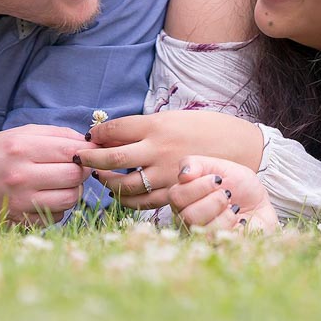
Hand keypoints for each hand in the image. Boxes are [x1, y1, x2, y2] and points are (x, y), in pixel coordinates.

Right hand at [0, 124, 93, 224]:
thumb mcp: (18, 134)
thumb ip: (54, 134)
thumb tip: (88, 141)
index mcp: (19, 148)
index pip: (71, 150)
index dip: (87, 151)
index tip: (89, 151)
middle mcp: (20, 176)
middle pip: (74, 175)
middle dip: (81, 170)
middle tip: (75, 166)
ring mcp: (19, 202)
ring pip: (70, 198)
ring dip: (73, 189)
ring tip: (61, 181)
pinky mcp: (20, 222)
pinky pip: (57, 216)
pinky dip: (59, 207)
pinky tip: (46, 196)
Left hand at [77, 110, 264, 210]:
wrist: (240, 147)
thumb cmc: (206, 127)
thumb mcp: (173, 118)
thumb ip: (145, 128)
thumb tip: (111, 135)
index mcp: (157, 125)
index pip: (115, 129)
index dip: (98, 133)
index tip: (89, 136)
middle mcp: (158, 150)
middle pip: (112, 157)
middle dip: (91, 158)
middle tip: (80, 158)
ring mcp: (165, 174)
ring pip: (124, 184)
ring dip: (106, 181)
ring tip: (99, 176)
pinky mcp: (174, 192)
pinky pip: (142, 202)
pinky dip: (126, 199)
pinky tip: (120, 193)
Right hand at [168, 156, 276, 232]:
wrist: (262, 204)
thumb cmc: (239, 185)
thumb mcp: (219, 166)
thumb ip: (196, 164)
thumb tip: (184, 174)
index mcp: (183, 199)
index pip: (176, 195)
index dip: (199, 186)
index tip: (218, 180)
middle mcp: (186, 219)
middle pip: (187, 214)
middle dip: (214, 200)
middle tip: (228, 194)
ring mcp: (200, 235)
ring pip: (202, 228)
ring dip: (224, 212)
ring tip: (233, 206)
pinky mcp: (216, 246)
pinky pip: (217, 239)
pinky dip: (232, 224)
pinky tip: (238, 219)